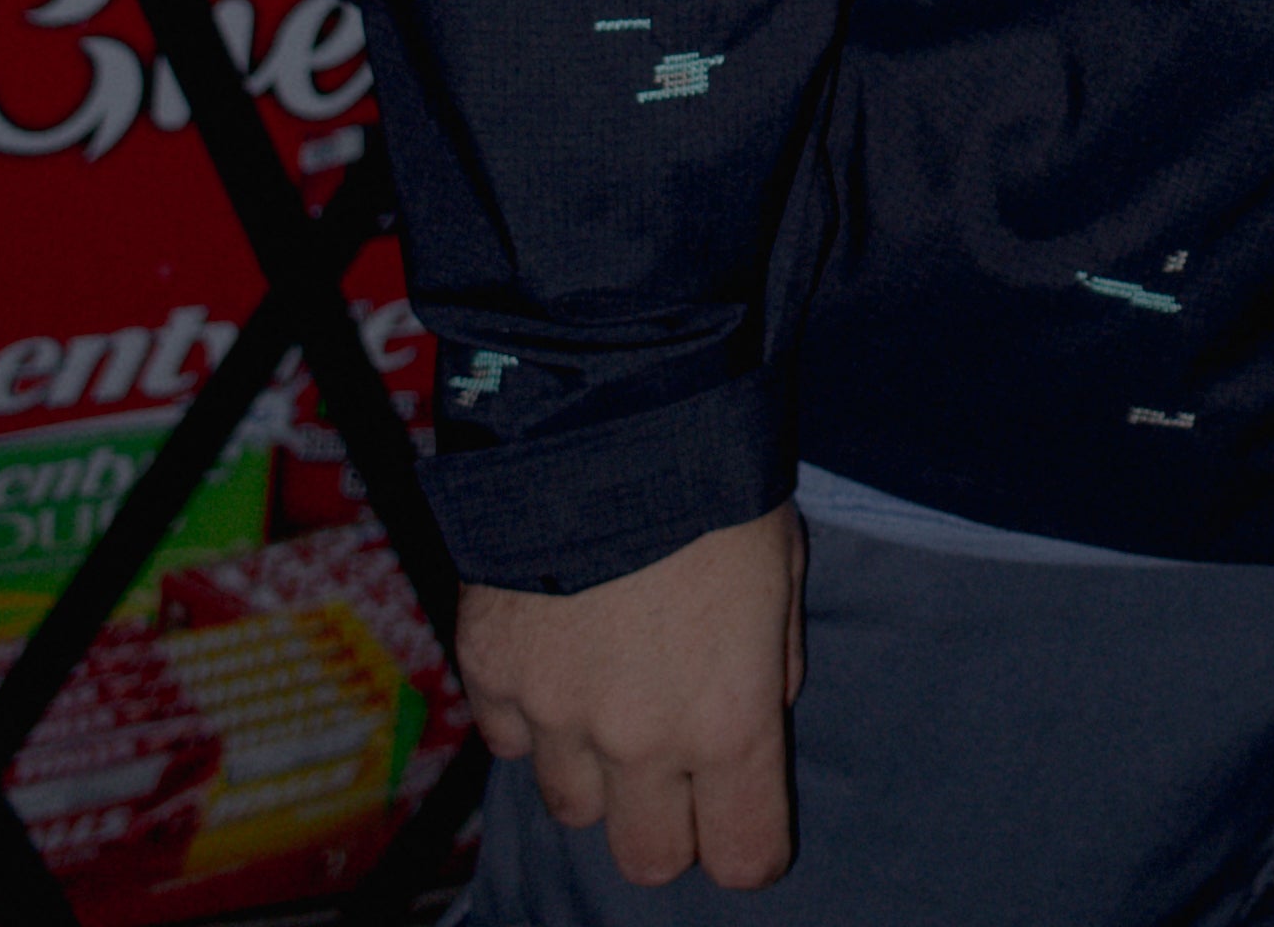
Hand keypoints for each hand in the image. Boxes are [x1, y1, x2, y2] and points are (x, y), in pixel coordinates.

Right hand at [457, 503, 805, 890]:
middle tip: (677, 772)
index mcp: (728, 720)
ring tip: (612, 699)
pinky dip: (532, 718)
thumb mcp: (781, 567)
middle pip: (648, 858)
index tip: (749, 827)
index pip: (743, 855)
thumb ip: (771, 658)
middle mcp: (640, 740)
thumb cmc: (718, 482)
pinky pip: (511, 741)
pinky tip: (557, 656)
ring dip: (597, 773)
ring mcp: (555, 716)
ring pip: (574, 807)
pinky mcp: (491, 676)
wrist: (610, 415)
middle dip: (669, 828)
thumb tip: (755, 706)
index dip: (751, 848)